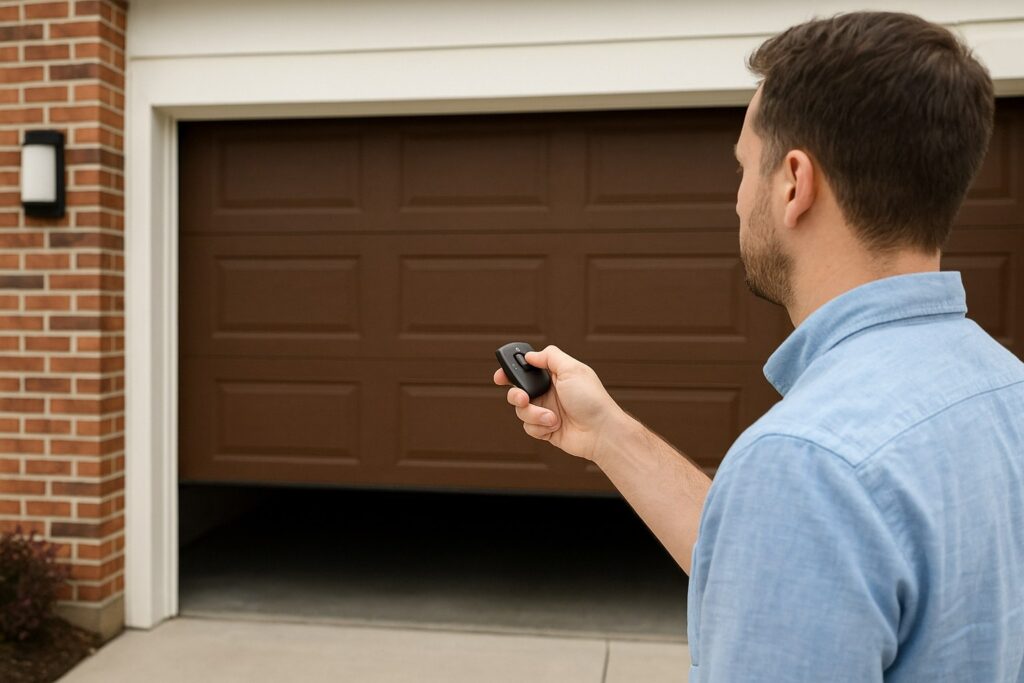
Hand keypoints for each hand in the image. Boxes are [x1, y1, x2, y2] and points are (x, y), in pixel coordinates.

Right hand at [493, 345, 627, 462]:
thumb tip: (530, 355)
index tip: (500, 376)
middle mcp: (548, 393)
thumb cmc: (591, 400)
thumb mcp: (572, 369)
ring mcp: (546, 412)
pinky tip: (555, 427)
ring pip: (521, 411)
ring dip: (534, 414)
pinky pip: (529, 427)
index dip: (510, 372)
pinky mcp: (546, 429)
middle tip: (523, 398)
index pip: (527, 370)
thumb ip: (550, 357)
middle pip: (517, 391)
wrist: (601, 432)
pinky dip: (540, 427)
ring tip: (552, 418)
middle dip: (516, 396)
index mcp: (554, 376)